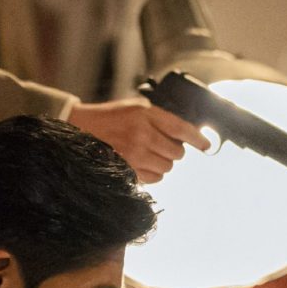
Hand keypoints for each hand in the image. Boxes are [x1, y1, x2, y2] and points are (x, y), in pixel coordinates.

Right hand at [65, 99, 209, 181]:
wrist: (80, 128)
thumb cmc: (110, 118)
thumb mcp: (135, 108)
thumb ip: (159, 119)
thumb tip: (184, 134)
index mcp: (145, 114)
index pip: (180, 128)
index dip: (197, 138)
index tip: (206, 145)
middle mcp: (142, 134)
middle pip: (177, 152)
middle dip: (174, 151)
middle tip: (163, 146)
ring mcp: (135, 154)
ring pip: (168, 167)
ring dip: (164, 163)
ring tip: (150, 154)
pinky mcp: (129, 170)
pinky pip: (155, 178)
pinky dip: (154, 174)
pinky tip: (144, 164)